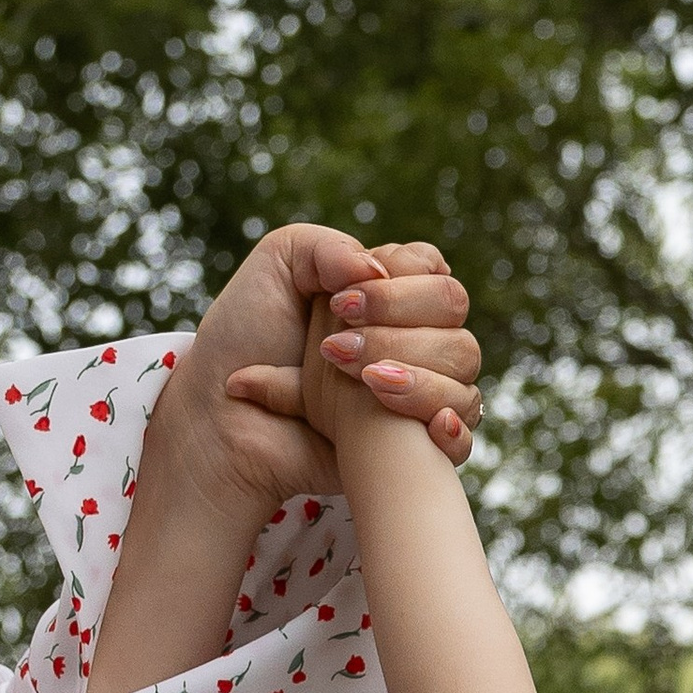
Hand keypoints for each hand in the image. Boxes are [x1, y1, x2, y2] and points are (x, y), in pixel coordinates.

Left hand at [156, 224, 483, 518]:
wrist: (229, 423)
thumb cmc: (245, 344)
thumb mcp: (276, 268)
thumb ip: (326, 248)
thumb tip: (376, 271)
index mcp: (380, 292)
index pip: (429, 268)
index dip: (399, 279)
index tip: (344, 301)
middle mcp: (408, 335)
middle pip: (453, 308)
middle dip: (401, 321)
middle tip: (339, 345)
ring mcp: (419, 389)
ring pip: (462, 365)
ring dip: (416, 371)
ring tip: (366, 384)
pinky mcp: (417, 445)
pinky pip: (463, 432)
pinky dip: (450, 424)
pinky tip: (426, 424)